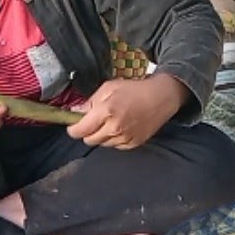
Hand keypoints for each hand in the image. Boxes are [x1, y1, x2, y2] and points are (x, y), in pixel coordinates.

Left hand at [67, 74, 189, 148]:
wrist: (161, 98)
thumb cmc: (134, 90)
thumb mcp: (109, 87)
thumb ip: (90, 101)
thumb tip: (75, 112)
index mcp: (106, 111)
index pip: (80, 130)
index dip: (73, 129)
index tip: (73, 126)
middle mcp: (114, 128)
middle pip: (89, 140)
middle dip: (87, 132)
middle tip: (93, 122)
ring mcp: (125, 137)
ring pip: (102, 144)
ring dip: (101, 135)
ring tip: (110, 122)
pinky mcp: (134, 144)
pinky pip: (115, 146)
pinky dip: (114, 139)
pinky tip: (120, 127)